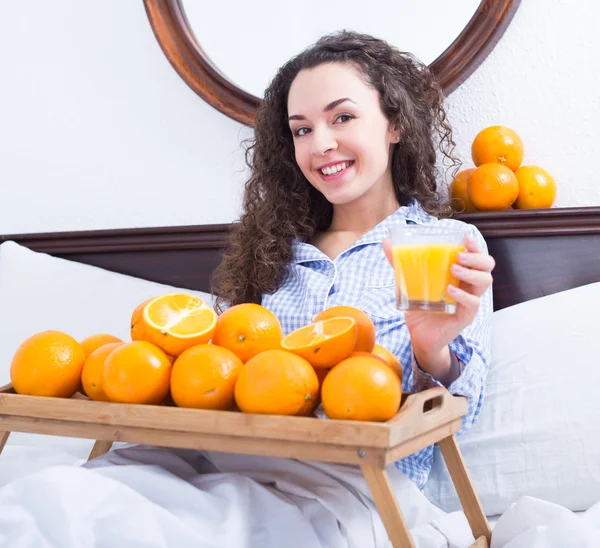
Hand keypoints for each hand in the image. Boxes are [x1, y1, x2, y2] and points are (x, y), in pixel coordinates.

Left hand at [382, 235, 494, 380]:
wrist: (419, 336)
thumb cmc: (419, 308)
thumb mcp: (408, 283)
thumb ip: (400, 264)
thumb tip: (386, 242)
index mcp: (459, 275)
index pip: (476, 257)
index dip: (476, 246)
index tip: (466, 238)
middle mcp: (468, 286)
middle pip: (487, 267)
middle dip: (476, 257)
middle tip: (459, 255)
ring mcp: (468, 302)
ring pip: (485, 282)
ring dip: (470, 272)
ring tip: (454, 269)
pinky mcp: (465, 317)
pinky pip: (473, 303)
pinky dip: (462, 295)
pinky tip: (450, 290)